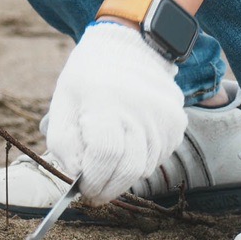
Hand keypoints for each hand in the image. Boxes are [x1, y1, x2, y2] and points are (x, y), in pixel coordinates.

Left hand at [42, 22, 186, 204]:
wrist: (130, 46)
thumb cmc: (89, 77)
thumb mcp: (63, 103)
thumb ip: (64, 143)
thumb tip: (75, 177)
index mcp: (107, 101)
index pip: (105, 155)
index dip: (92, 179)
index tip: (82, 190)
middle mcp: (141, 109)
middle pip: (128, 169)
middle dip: (108, 188)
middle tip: (94, 193)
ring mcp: (164, 117)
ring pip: (144, 167)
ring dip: (123, 176)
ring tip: (108, 165)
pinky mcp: (177, 122)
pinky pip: (158, 157)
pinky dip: (140, 162)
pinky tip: (128, 148)